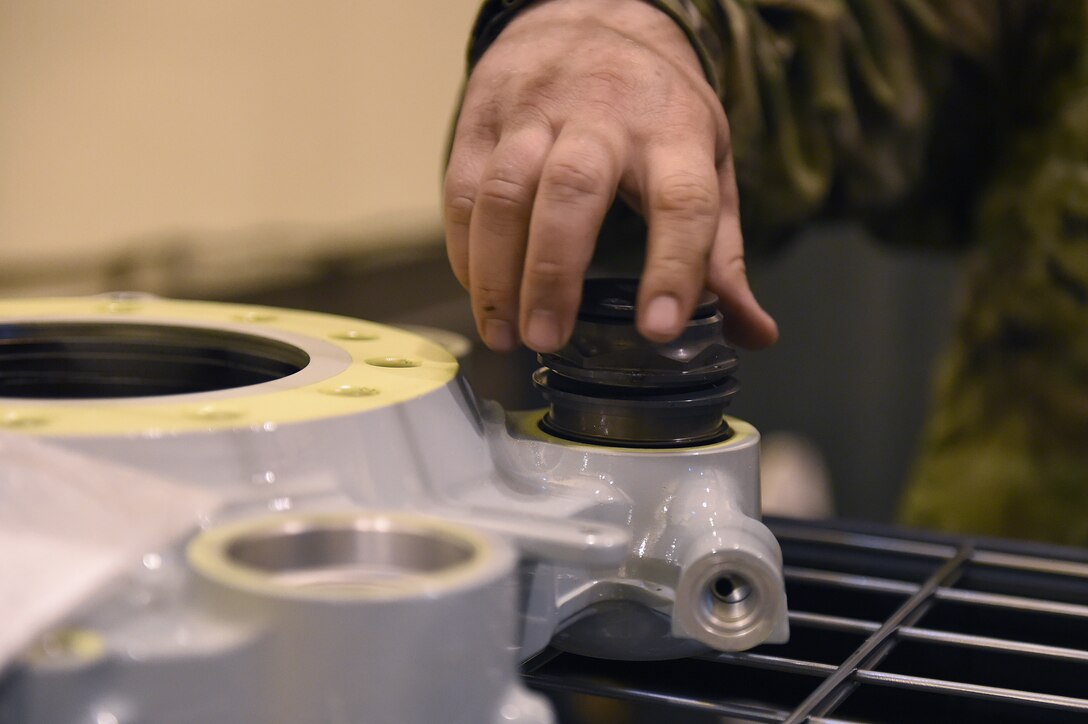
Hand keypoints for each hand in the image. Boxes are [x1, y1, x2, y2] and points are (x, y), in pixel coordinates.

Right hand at [444, 0, 776, 351]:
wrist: (587, 16)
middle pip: (574, 191)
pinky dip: (465, 250)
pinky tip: (480, 292)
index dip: (674, 267)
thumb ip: (721, 252)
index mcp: (674, 133)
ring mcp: (535, 111)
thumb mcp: (706, 162)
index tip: (657, 328)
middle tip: (548, 339)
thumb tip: (754, 333)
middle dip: (554, 274)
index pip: (683, 201)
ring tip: (505, 334)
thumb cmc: (653, 107)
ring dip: (498, 272)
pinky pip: (462, 189)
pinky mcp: (483, 116)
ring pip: (504, 191)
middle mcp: (604, 115)